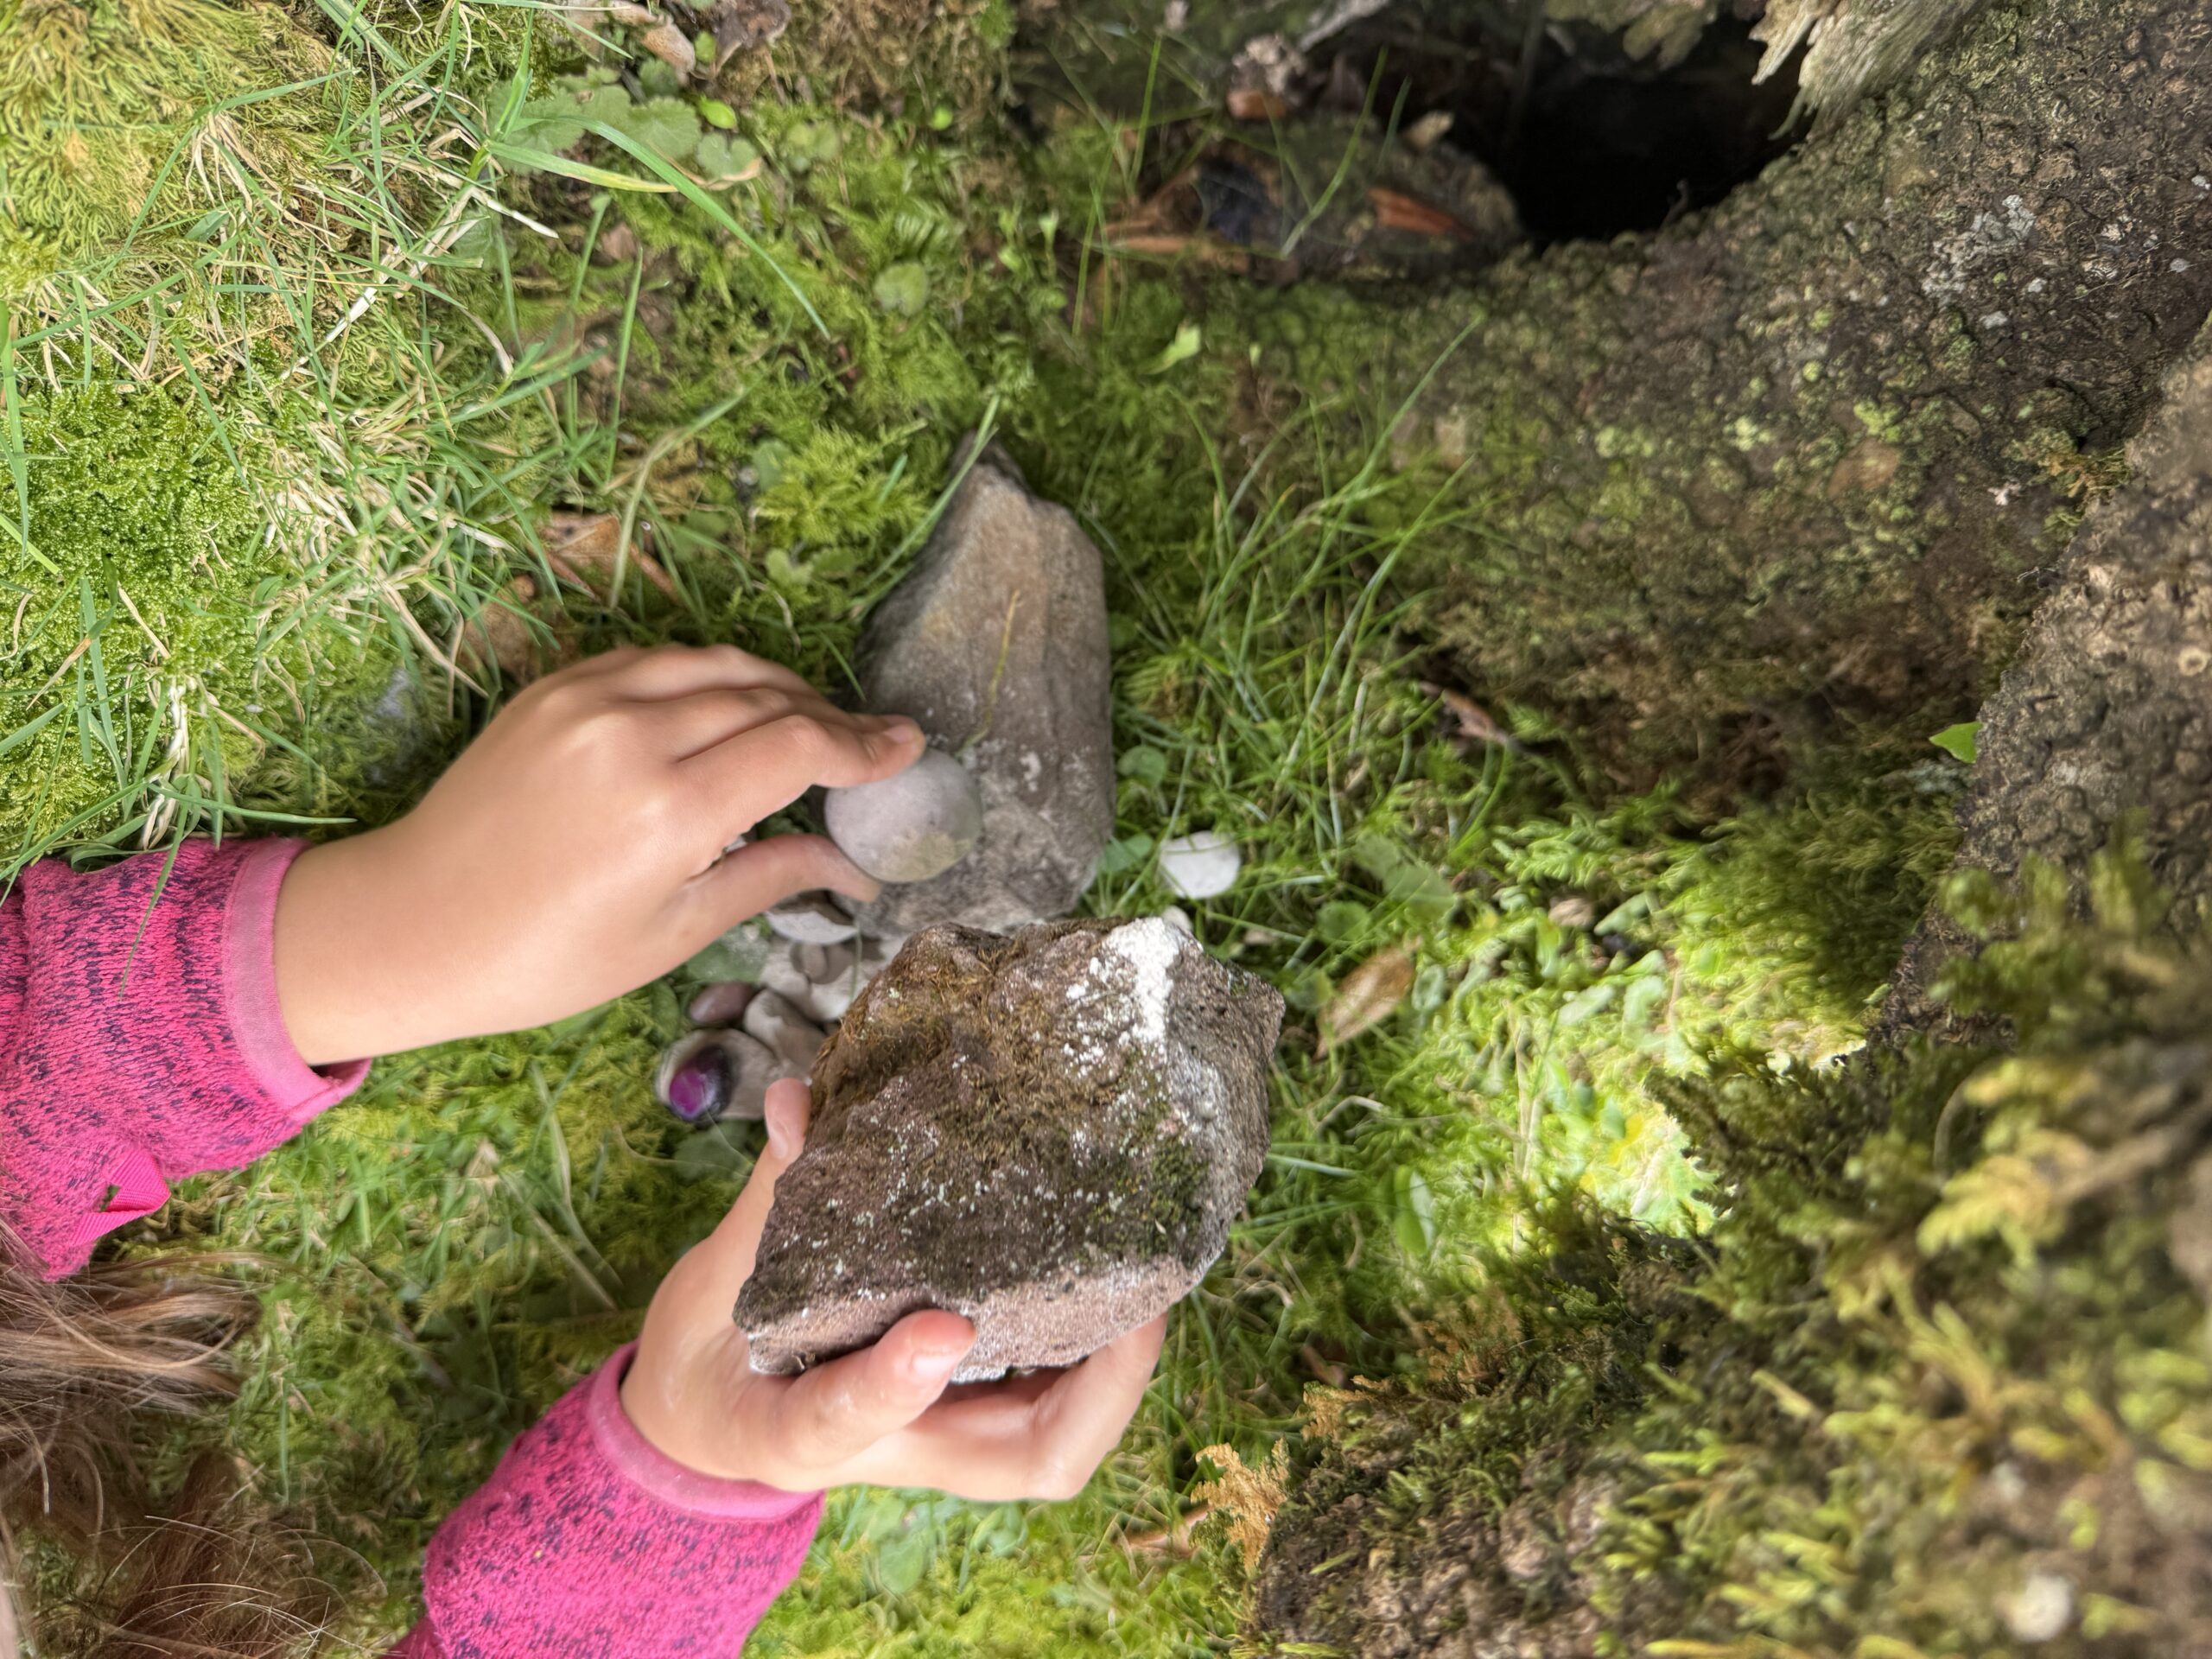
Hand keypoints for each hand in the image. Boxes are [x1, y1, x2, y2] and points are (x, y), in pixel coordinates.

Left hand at [273, 645, 924, 1062]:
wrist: (409, 925)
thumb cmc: (543, 958)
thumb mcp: (672, 933)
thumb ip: (769, 876)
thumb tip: (851, 864)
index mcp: (668, 811)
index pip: (799, 745)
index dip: (864, 745)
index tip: (907, 748)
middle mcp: (633, 737)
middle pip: (768, 697)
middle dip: (830, 716)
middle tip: (869, 745)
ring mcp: (587, 700)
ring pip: (717, 665)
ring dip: (775, 687)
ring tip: (808, 722)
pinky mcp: (554, 687)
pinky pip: (658, 660)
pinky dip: (707, 677)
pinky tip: (726, 709)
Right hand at [620, 1080, 1166, 1498]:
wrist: (705, 1409)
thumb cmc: (711, 1352)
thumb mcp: (716, 1285)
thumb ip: (768, 1199)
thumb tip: (798, 1100)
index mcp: (803, 1435)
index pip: (851, 1427)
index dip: (895, 1384)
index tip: (942, 1328)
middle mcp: (902, 1450)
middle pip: (1032, 1461)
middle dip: (1103, 1386)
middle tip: (1139, 1294)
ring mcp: (950, 1433)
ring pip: (1063, 1431)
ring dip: (1119, 1360)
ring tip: (1150, 1262)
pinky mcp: (975, 1401)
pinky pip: (1055, 1382)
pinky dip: (1099, 1336)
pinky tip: (1123, 1255)